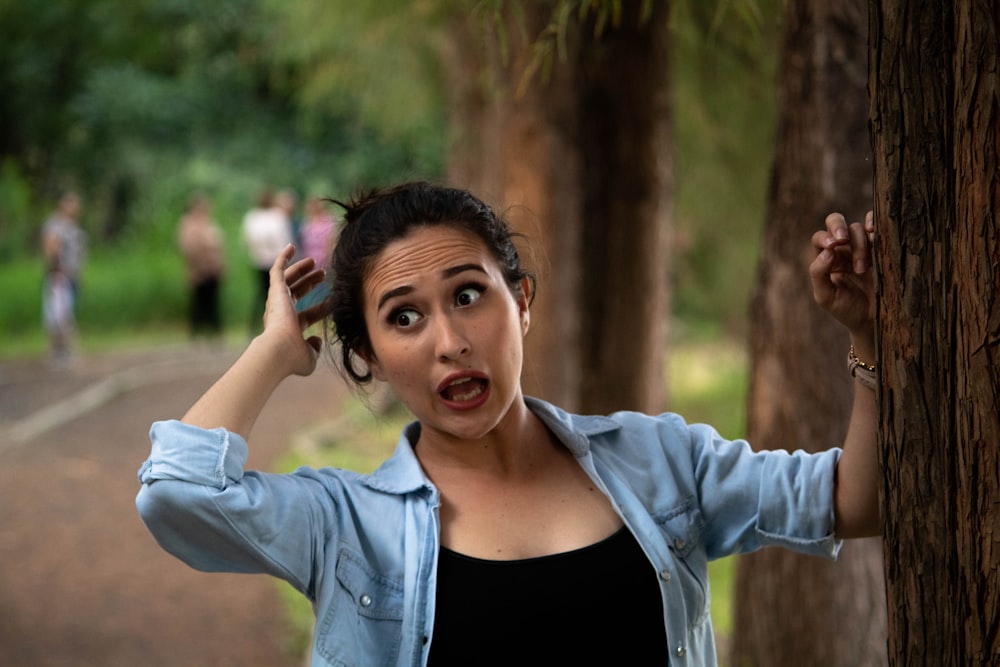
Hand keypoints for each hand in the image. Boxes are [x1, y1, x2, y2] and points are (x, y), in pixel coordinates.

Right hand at [262, 244, 328, 375]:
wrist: (279, 350)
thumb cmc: (294, 357)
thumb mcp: (310, 357)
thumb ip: (315, 349)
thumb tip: (317, 340)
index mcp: (290, 329)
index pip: (308, 315)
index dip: (321, 309)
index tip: (334, 303)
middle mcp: (281, 314)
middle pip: (297, 293)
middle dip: (310, 283)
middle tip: (323, 274)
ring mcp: (277, 302)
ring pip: (288, 280)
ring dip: (301, 270)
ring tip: (314, 262)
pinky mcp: (275, 291)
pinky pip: (277, 269)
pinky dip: (283, 257)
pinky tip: (291, 246)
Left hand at [809, 211, 874, 336]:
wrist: (873, 320)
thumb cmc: (846, 309)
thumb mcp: (825, 296)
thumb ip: (819, 273)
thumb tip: (827, 251)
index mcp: (825, 258)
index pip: (820, 238)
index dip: (825, 237)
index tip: (833, 246)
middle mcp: (842, 249)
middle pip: (835, 222)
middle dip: (838, 226)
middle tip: (842, 239)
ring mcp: (862, 246)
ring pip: (857, 228)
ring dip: (859, 244)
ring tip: (862, 269)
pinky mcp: (881, 248)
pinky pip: (877, 228)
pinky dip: (875, 224)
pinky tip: (874, 231)